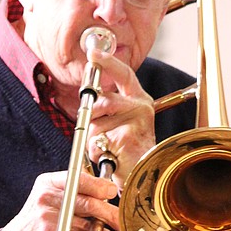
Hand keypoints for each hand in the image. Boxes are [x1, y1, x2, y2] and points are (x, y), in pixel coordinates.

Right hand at [0, 169, 120, 230]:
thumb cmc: (34, 223)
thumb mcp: (47, 198)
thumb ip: (71, 191)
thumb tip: (104, 189)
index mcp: (48, 183)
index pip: (78, 179)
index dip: (99, 185)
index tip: (111, 191)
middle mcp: (46, 198)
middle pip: (87, 203)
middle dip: (109, 213)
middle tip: (118, 220)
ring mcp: (47, 218)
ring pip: (87, 224)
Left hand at [85, 48, 155, 185]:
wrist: (143, 177)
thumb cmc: (126, 151)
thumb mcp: (117, 122)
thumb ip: (105, 106)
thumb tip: (87, 92)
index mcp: (139, 100)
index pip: (124, 73)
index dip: (108, 61)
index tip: (93, 53)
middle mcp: (141, 106)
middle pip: (101, 101)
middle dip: (91, 118)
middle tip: (98, 133)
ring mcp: (136, 121)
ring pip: (95, 122)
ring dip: (93, 139)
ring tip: (108, 147)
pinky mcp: (128, 137)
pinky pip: (98, 140)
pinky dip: (97, 151)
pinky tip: (110, 156)